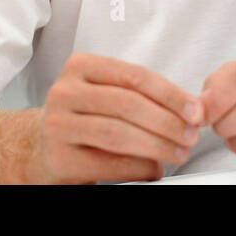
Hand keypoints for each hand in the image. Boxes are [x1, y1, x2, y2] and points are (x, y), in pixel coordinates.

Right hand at [30, 53, 203, 183]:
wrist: (40, 147)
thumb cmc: (84, 118)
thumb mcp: (106, 95)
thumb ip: (140, 96)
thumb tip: (189, 111)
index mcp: (81, 66)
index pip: (135, 76)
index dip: (170, 94)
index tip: (195, 110)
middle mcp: (65, 91)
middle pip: (128, 104)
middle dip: (168, 122)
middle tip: (192, 136)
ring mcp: (58, 125)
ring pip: (118, 133)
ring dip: (157, 145)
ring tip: (178, 153)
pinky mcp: (59, 157)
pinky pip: (107, 163)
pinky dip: (137, 167)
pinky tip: (153, 168)